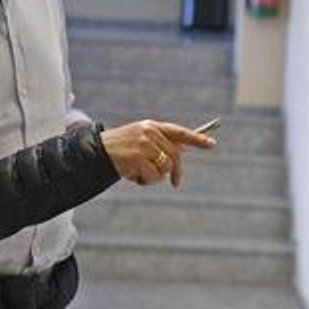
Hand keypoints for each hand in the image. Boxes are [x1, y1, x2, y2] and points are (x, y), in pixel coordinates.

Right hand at [101, 120, 216, 186]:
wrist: (96, 153)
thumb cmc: (121, 149)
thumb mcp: (141, 141)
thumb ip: (161, 143)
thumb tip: (183, 149)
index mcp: (152, 126)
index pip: (179, 131)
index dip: (196, 138)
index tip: (211, 144)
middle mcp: (149, 132)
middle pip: (175, 155)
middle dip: (176, 171)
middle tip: (176, 182)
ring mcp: (143, 144)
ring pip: (165, 167)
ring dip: (156, 177)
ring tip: (140, 173)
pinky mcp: (137, 157)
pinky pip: (153, 176)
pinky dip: (146, 181)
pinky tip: (133, 176)